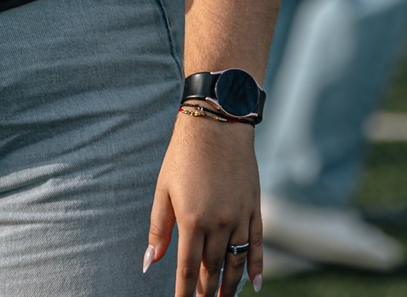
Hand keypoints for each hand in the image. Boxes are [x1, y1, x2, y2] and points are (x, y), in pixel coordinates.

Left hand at [146, 116, 263, 295]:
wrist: (216, 126)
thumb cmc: (183, 156)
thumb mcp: (163, 189)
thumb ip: (158, 228)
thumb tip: (149, 262)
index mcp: (191, 219)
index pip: (186, 266)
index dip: (184, 290)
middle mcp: (218, 222)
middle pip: (212, 268)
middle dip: (207, 291)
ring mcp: (239, 216)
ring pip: (235, 261)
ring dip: (230, 285)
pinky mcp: (254, 208)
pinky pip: (257, 244)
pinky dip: (256, 266)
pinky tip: (254, 284)